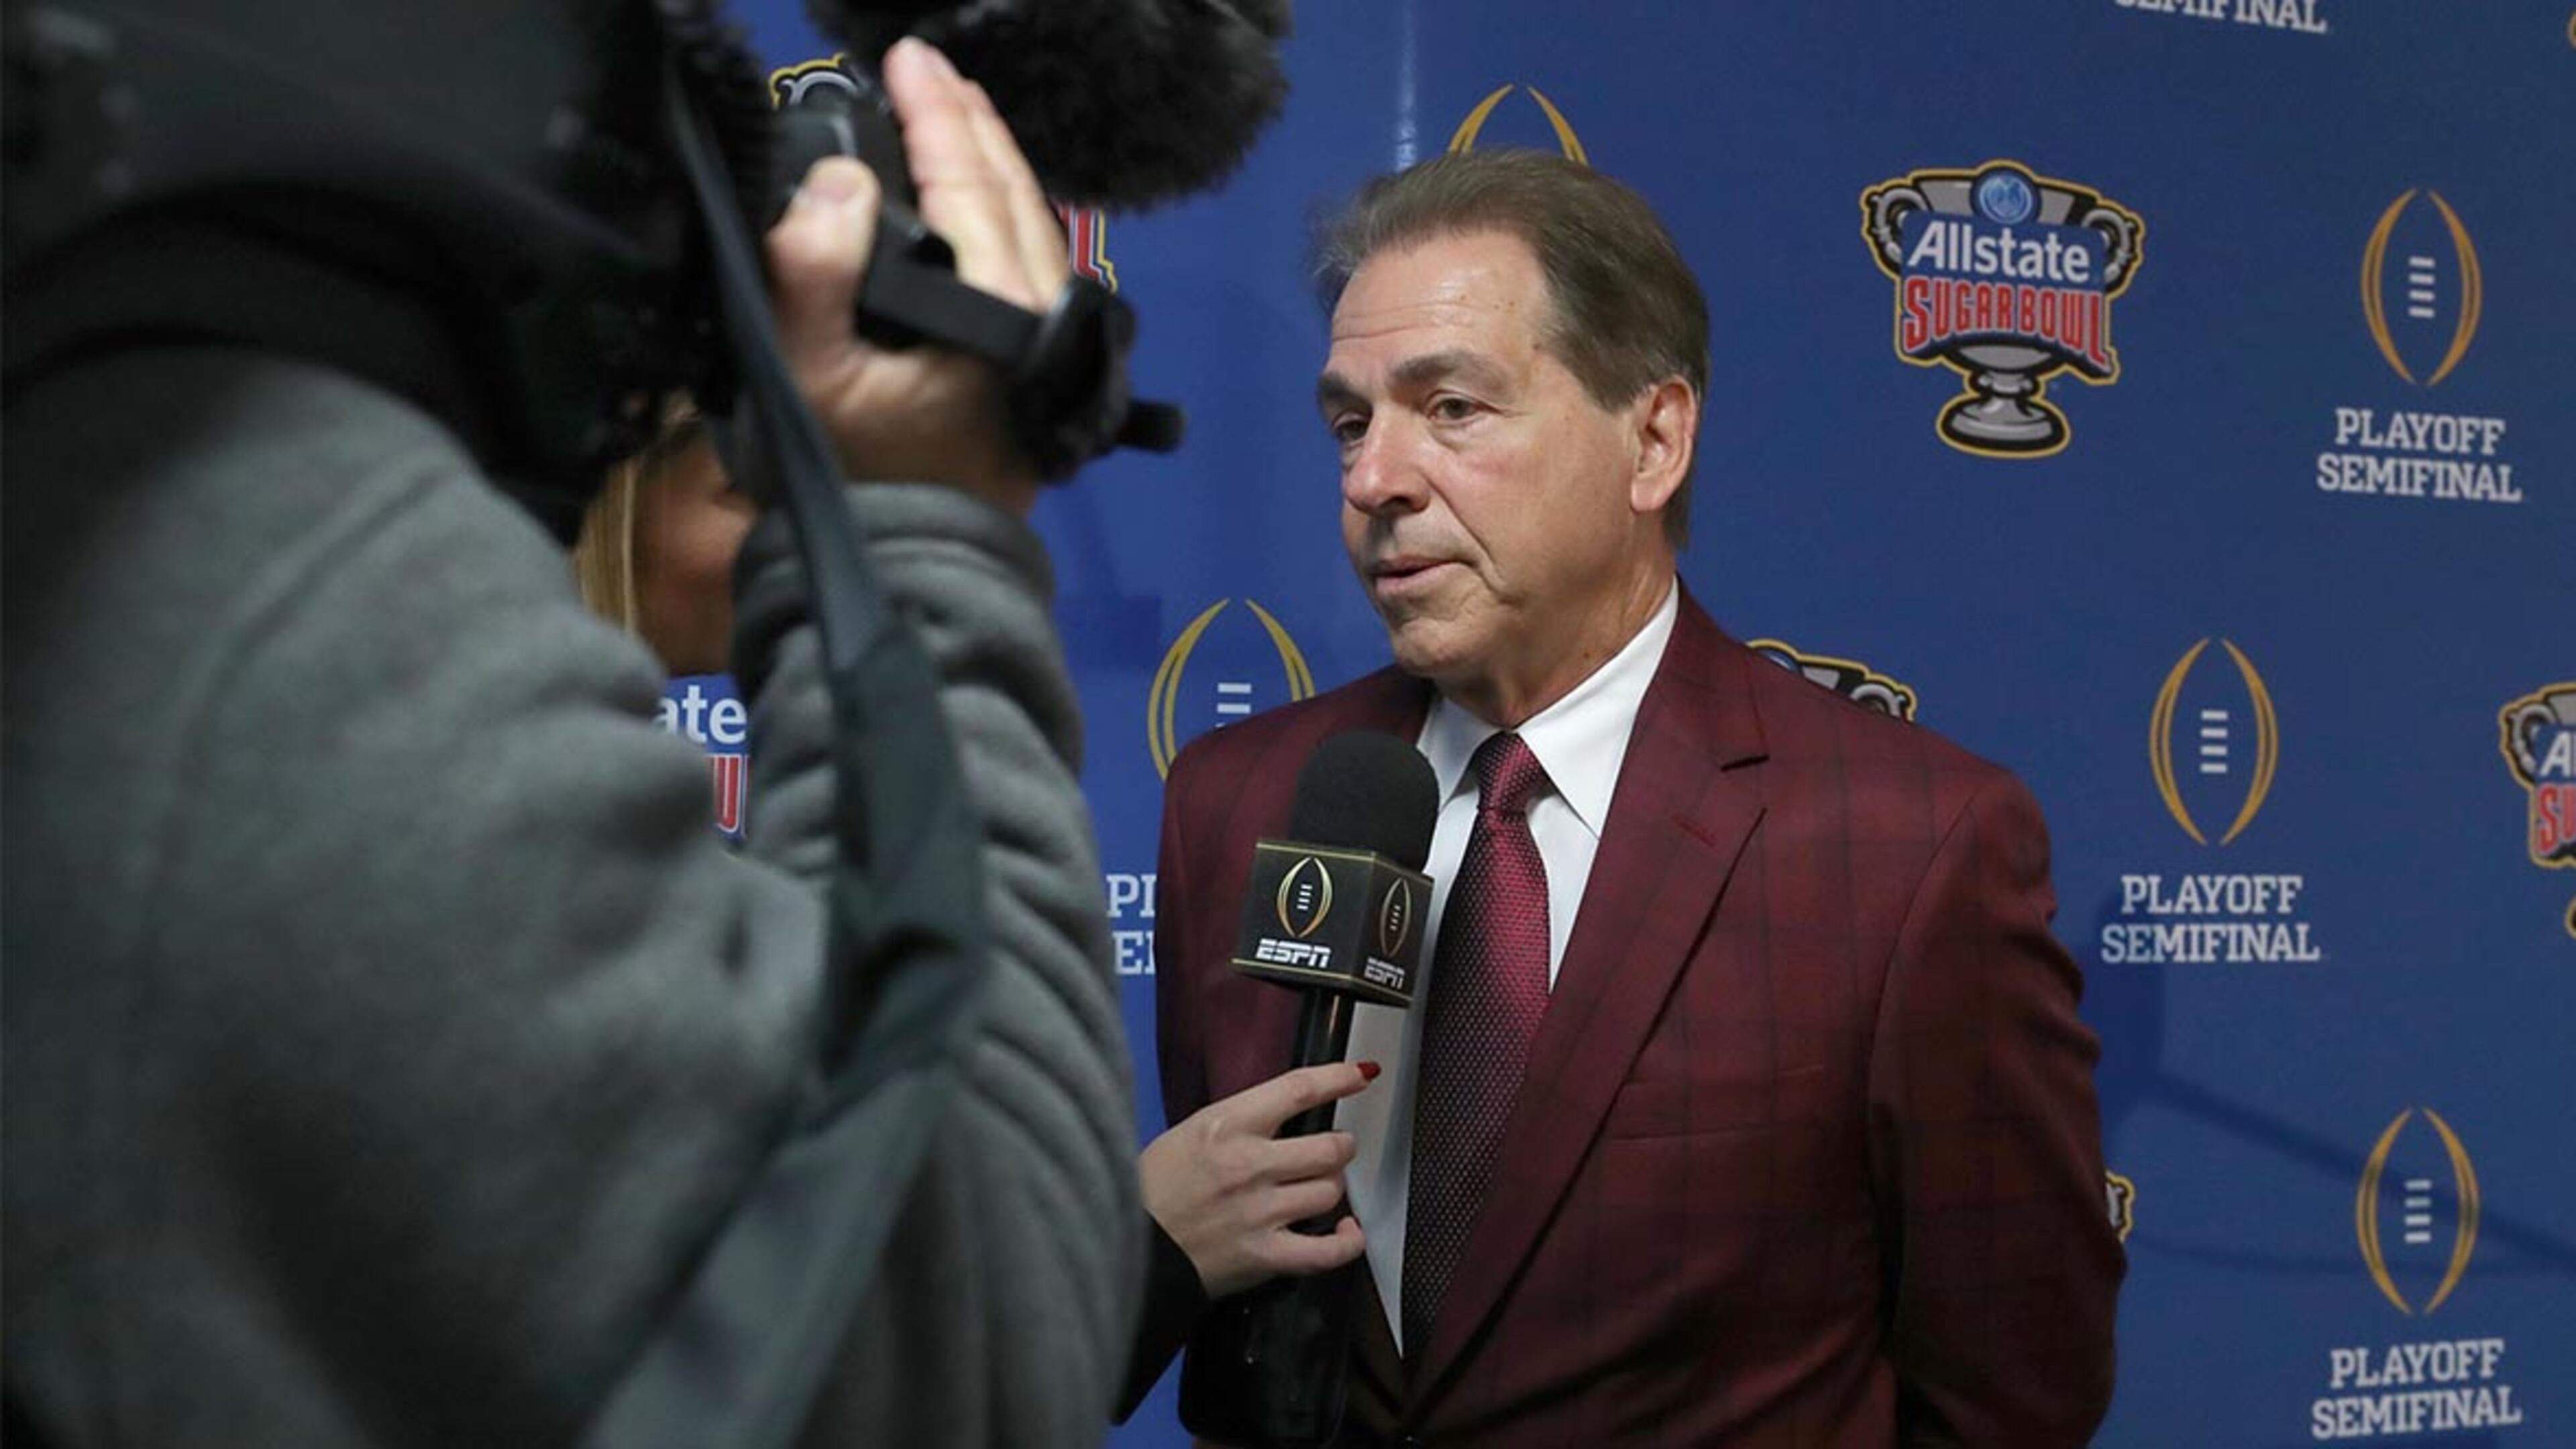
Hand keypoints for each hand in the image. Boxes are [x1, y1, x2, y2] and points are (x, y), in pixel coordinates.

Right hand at [762, 38, 1067, 516]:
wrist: (917, 575)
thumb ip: (814, 273)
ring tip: (953, 116)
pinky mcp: (1040, 370)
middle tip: (929, 68)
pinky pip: (1033, 266)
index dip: (934, 113)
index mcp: (997, 310)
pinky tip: (976, 205)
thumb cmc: (857, 483)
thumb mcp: (807, 379)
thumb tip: (838, 182)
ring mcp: (1048, 344)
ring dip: (991, 166)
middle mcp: (1038, 317)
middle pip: (1013, 194)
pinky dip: (1004, 217)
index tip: (906, 57)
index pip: (968, 183)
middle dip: (971, 124)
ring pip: (1032, 228)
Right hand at [1138, 1061, 1379, 1299]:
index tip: (1362, 1074)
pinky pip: (1328, 1251)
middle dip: (1340, 1147)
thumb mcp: (1188, 1133)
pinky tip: (1347, 1232)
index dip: (1338, 1077)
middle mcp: (1249, 1165)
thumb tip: (1285, 1116)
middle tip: (1332, 1150)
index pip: (1298, 1089)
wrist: (1122, 1246)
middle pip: (1329, 1148)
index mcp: (1226, 1125)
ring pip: (1330, 1192)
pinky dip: (1347, 1241)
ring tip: (1317, 1191)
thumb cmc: (1150, 1188)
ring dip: (1332, 1190)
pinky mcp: (1264, 1257)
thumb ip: (1237, 1123)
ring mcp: (1260, 1213)